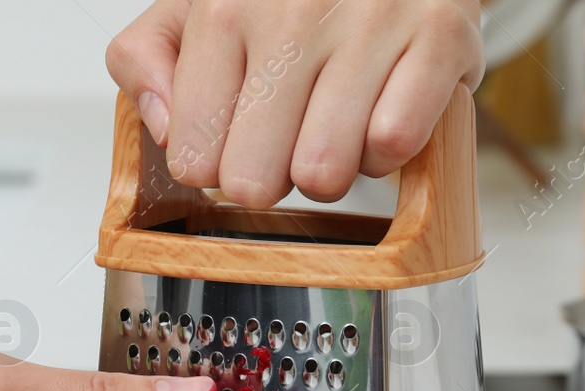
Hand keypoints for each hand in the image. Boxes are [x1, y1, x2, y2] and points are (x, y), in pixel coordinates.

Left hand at [107, 0, 483, 207]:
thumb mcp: (195, 10)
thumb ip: (144, 61)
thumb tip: (164, 130)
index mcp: (222, 10)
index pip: (192, 157)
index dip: (216, 167)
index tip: (236, 141)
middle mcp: (292, 12)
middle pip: (254, 180)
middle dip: (272, 178)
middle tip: (288, 141)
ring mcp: (369, 22)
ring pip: (325, 173)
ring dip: (332, 169)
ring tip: (337, 124)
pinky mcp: (439, 37)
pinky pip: (394, 144)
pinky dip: (389, 152)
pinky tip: (379, 114)